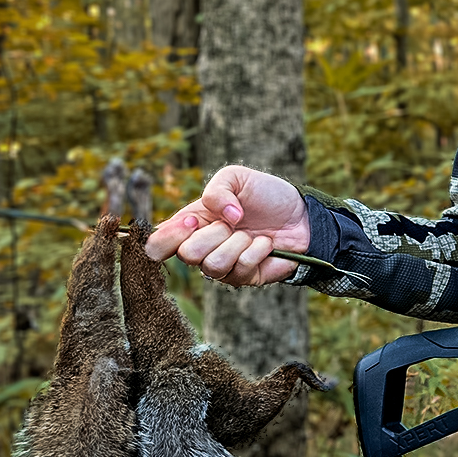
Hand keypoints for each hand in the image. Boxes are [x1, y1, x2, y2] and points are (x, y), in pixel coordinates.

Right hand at [145, 165, 310, 286]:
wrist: (301, 213)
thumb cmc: (265, 194)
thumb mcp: (236, 178)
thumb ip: (216, 190)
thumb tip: (222, 217)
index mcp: (189, 226)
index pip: (156, 245)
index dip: (168, 237)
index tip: (193, 221)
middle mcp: (201, 250)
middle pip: (187, 255)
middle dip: (214, 233)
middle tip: (234, 222)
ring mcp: (223, 266)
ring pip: (213, 265)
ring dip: (237, 242)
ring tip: (250, 232)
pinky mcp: (246, 278)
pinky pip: (242, 269)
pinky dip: (257, 250)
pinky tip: (266, 243)